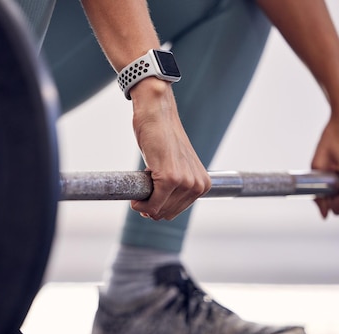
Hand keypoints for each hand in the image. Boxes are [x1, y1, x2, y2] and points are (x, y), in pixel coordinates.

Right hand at [129, 78, 210, 219]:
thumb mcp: (177, 165)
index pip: (177, 211)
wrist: (157, 114)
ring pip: (159, 211)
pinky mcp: (169, 179)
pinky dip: (141, 205)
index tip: (148, 201)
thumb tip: (158, 211)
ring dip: (144, 206)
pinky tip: (135, 199)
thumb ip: (176, 186)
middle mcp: (198, 185)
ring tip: (141, 187)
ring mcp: (185, 182)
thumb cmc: (163, 137)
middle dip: (151, 208)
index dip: (159, 208)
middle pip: (168, 214)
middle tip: (141, 193)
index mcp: (203, 184)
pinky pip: (152, 205)